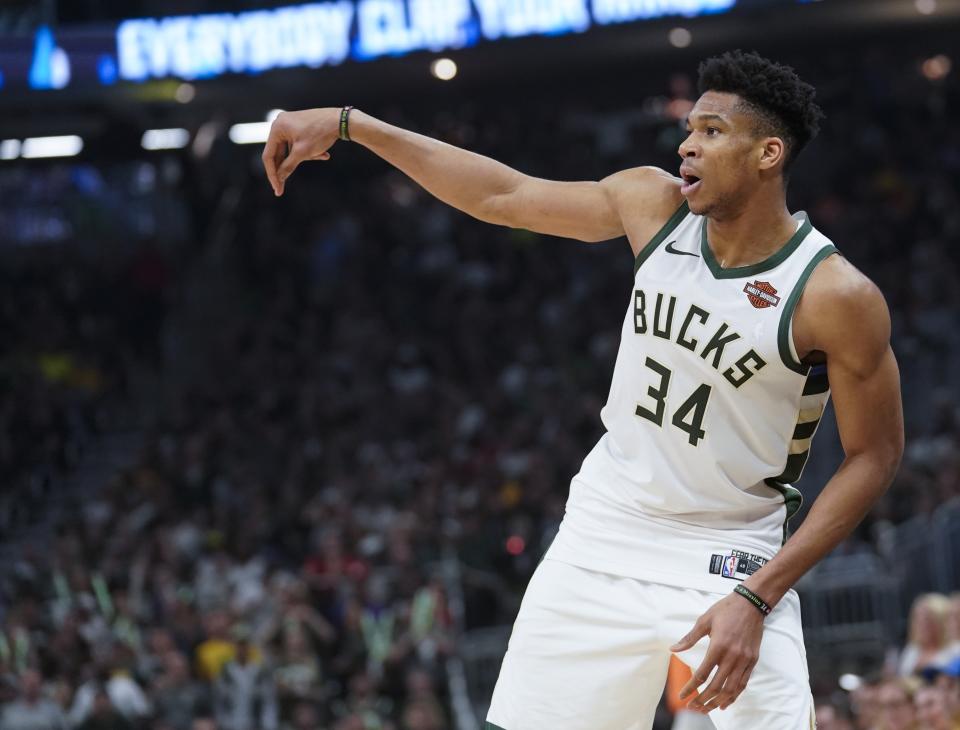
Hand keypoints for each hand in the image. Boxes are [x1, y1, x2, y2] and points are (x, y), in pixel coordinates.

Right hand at [262, 108, 339, 195]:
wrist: (340, 120)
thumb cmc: (320, 133)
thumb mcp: (302, 153)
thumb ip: (288, 166)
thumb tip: (279, 179)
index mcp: (277, 128)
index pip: (269, 155)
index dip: (272, 174)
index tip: (276, 188)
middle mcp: (281, 124)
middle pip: (280, 153)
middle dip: (289, 167)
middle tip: (284, 187)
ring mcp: (291, 124)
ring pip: (292, 150)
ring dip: (306, 157)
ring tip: (321, 154)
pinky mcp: (301, 127)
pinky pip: (300, 145)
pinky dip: (310, 152)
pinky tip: (324, 154)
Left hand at [669, 592, 764, 712]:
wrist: (751, 604)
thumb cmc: (726, 610)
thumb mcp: (704, 621)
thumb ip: (689, 638)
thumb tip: (673, 649)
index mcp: (718, 646)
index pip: (702, 674)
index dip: (691, 688)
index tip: (682, 696)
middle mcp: (732, 656)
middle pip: (716, 686)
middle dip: (703, 700)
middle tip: (693, 708)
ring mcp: (744, 660)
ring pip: (731, 689)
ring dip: (718, 702)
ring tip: (707, 709)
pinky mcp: (753, 661)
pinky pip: (743, 683)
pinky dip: (734, 695)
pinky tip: (726, 702)